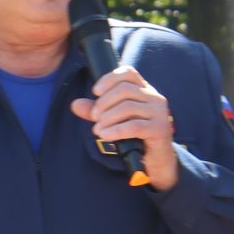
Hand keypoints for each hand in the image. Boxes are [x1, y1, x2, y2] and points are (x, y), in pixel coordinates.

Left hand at [71, 66, 180, 190]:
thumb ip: (96, 111)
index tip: (95, 92)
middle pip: (124, 89)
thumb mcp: (113, 121)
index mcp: (144, 90)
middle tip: (94, 117)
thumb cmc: (135, 137)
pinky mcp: (159, 128)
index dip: (109, 79)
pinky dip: (116, 130)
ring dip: (108, 118)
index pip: (128, 73)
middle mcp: (154, 97)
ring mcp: (159, 112)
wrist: (157, 160)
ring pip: (128, 107)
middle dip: (104, 102)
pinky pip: (134, 126)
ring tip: (97, 129)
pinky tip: (105, 135)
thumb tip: (74, 104)